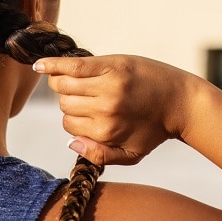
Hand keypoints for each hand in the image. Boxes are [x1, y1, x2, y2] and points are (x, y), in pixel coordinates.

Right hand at [34, 54, 197, 165]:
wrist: (182, 101)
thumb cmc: (155, 129)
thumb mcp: (131, 155)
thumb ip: (99, 156)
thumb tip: (70, 142)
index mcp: (105, 132)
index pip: (68, 125)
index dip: (76, 120)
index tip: (90, 115)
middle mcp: (104, 109)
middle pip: (64, 104)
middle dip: (70, 103)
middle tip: (89, 99)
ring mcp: (107, 86)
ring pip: (63, 85)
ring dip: (63, 84)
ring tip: (76, 83)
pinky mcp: (111, 65)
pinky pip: (71, 65)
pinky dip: (53, 65)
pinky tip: (39, 66)